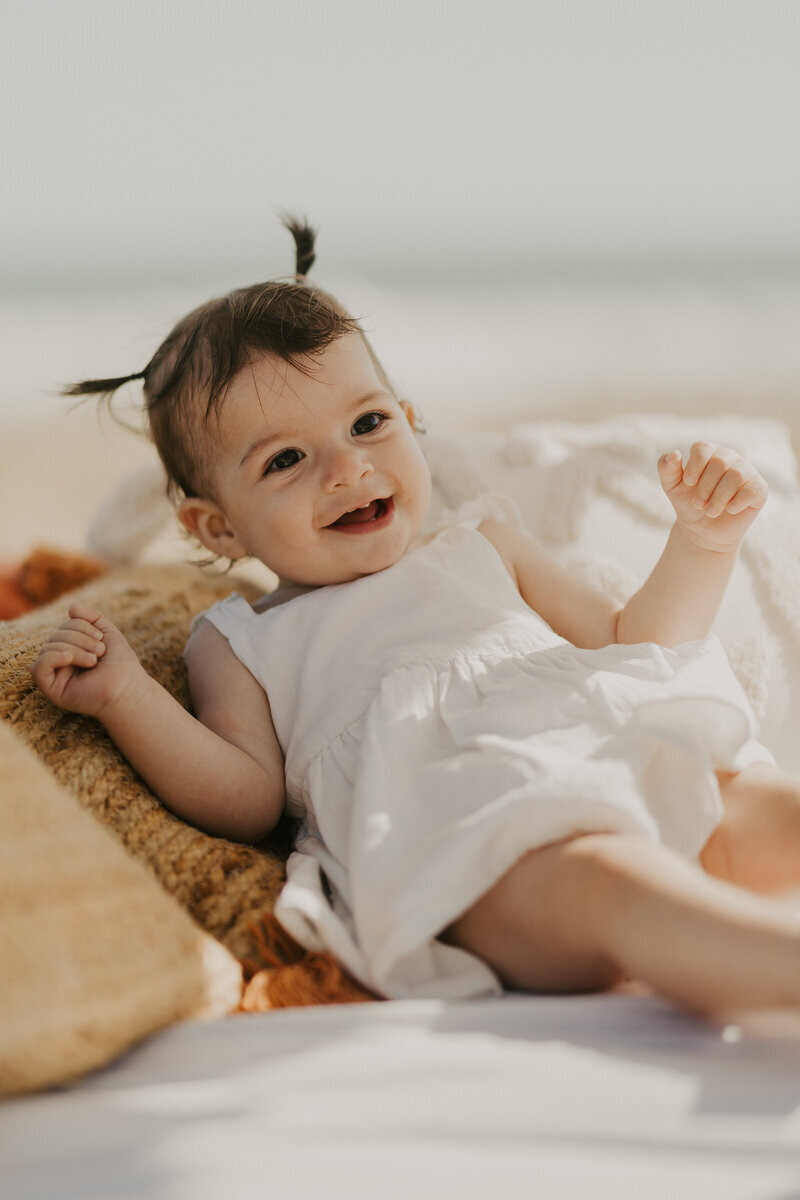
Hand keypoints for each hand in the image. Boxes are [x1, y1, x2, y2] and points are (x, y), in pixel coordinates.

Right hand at [32, 604, 145, 719]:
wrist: (127, 689)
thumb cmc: (120, 664)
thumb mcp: (107, 634)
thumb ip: (92, 618)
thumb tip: (71, 608)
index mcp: (72, 648)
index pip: (64, 626)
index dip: (82, 625)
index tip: (102, 639)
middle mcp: (60, 661)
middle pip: (55, 635)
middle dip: (79, 638)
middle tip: (100, 652)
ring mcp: (55, 675)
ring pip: (47, 648)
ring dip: (74, 649)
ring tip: (93, 661)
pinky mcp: (51, 689)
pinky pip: (37, 668)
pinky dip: (53, 657)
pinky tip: (69, 658)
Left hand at [657, 442, 767, 552]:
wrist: (703, 531)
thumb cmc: (688, 503)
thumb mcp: (672, 487)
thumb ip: (667, 469)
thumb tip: (674, 454)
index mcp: (709, 452)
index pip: (703, 448)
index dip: (694, 466)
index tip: (688, 484)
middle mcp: (729, 457)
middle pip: (719, 462)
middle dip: (705, 487)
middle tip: (698, 504)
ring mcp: (747, 471)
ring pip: (736, 475)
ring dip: (719, 497)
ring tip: (710, 511)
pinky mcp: (759, 488)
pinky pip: (753, 489)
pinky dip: (737, 502)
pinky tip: (729, 510)